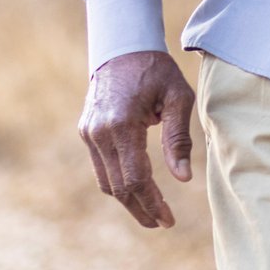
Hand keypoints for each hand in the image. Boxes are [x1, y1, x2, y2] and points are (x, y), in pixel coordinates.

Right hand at [78, 49, 196, 227]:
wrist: (122, 45)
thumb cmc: (156, 69)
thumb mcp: (178, 96)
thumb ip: (179, 138)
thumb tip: (184, 178)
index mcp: (123, 123)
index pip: (135, 178)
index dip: (152, 203)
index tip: (168, 220)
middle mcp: (99, 132)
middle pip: (118, 186)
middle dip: (141, 208)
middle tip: (162, 223)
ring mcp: (89, 132)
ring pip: (105, 181)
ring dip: (127, 200)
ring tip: (150, 213)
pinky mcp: (86, 131)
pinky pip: (100, 167)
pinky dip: (117, 182)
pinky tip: (136, 189)